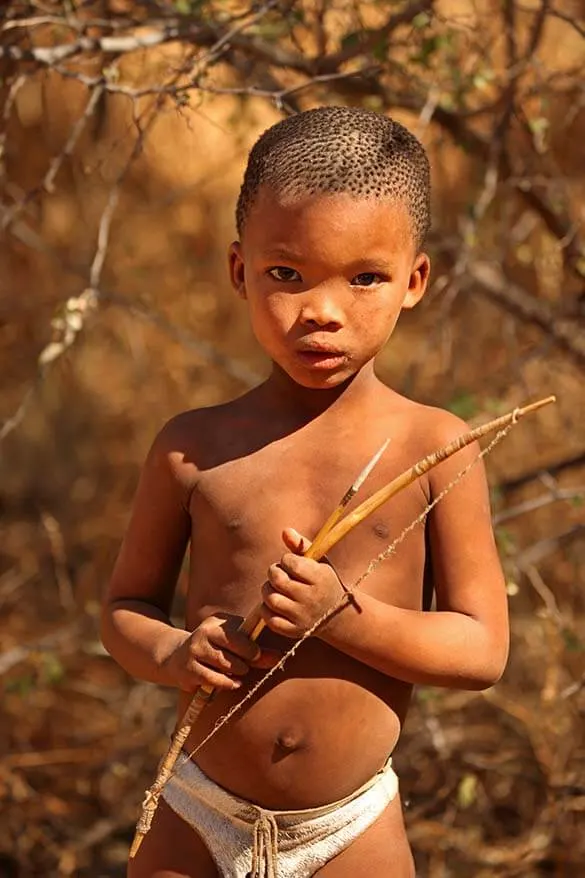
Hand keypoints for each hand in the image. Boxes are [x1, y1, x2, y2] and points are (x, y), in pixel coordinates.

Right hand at [161, 614, 280, 692]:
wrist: (176, 658)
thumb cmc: (214, 650)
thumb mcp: (232, 644)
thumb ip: (255, 651)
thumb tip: (279, 657)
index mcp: (216, 622)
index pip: (238, 631)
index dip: (250, 646)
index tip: (257, 655)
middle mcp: (203, 632)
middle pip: (232, 645)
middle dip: (246, 659)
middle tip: (248, 665)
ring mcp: (194, 650)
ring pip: (224, 663)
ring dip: (237, 671)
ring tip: (240, 672)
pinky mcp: (189, 669)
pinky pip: (213, 678)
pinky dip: (227, 683)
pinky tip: (233, 683)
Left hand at [261, 528, 344, 638]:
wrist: (337, 615)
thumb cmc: (323, 581)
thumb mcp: (319, 562)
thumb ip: (301, 545)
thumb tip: (285, 531)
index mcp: (321, 578)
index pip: (291, 562)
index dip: (286, 560)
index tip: (291, 563)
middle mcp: (312, 599)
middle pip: (278, 580)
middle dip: (273, 572)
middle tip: (279, 574)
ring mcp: (303, 617)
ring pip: (271, 599)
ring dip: (268, 590)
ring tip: (276, 588)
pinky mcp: (294, 631)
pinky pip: (269, 619)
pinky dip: (266, 609)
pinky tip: (275, 604)